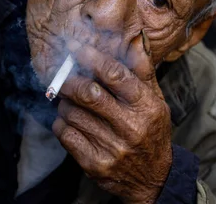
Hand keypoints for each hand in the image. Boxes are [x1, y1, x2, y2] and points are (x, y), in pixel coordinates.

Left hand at [52, 38, 172, 202]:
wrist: (153, 179)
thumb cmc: (151, 131)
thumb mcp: (155, 99)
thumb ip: (142, 69)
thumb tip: (134, 38)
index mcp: (146, 106)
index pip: (114, 74)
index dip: (91, 57)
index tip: (75, 47)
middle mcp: (130, 127)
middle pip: (89, 94)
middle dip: (69, 79)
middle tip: (60, 73)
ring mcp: (112, 148)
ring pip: (73, 113)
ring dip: (64, 102)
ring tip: (68, 99)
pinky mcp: (95, 164)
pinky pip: (66, 134)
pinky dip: (61, 122)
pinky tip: (69, 120)